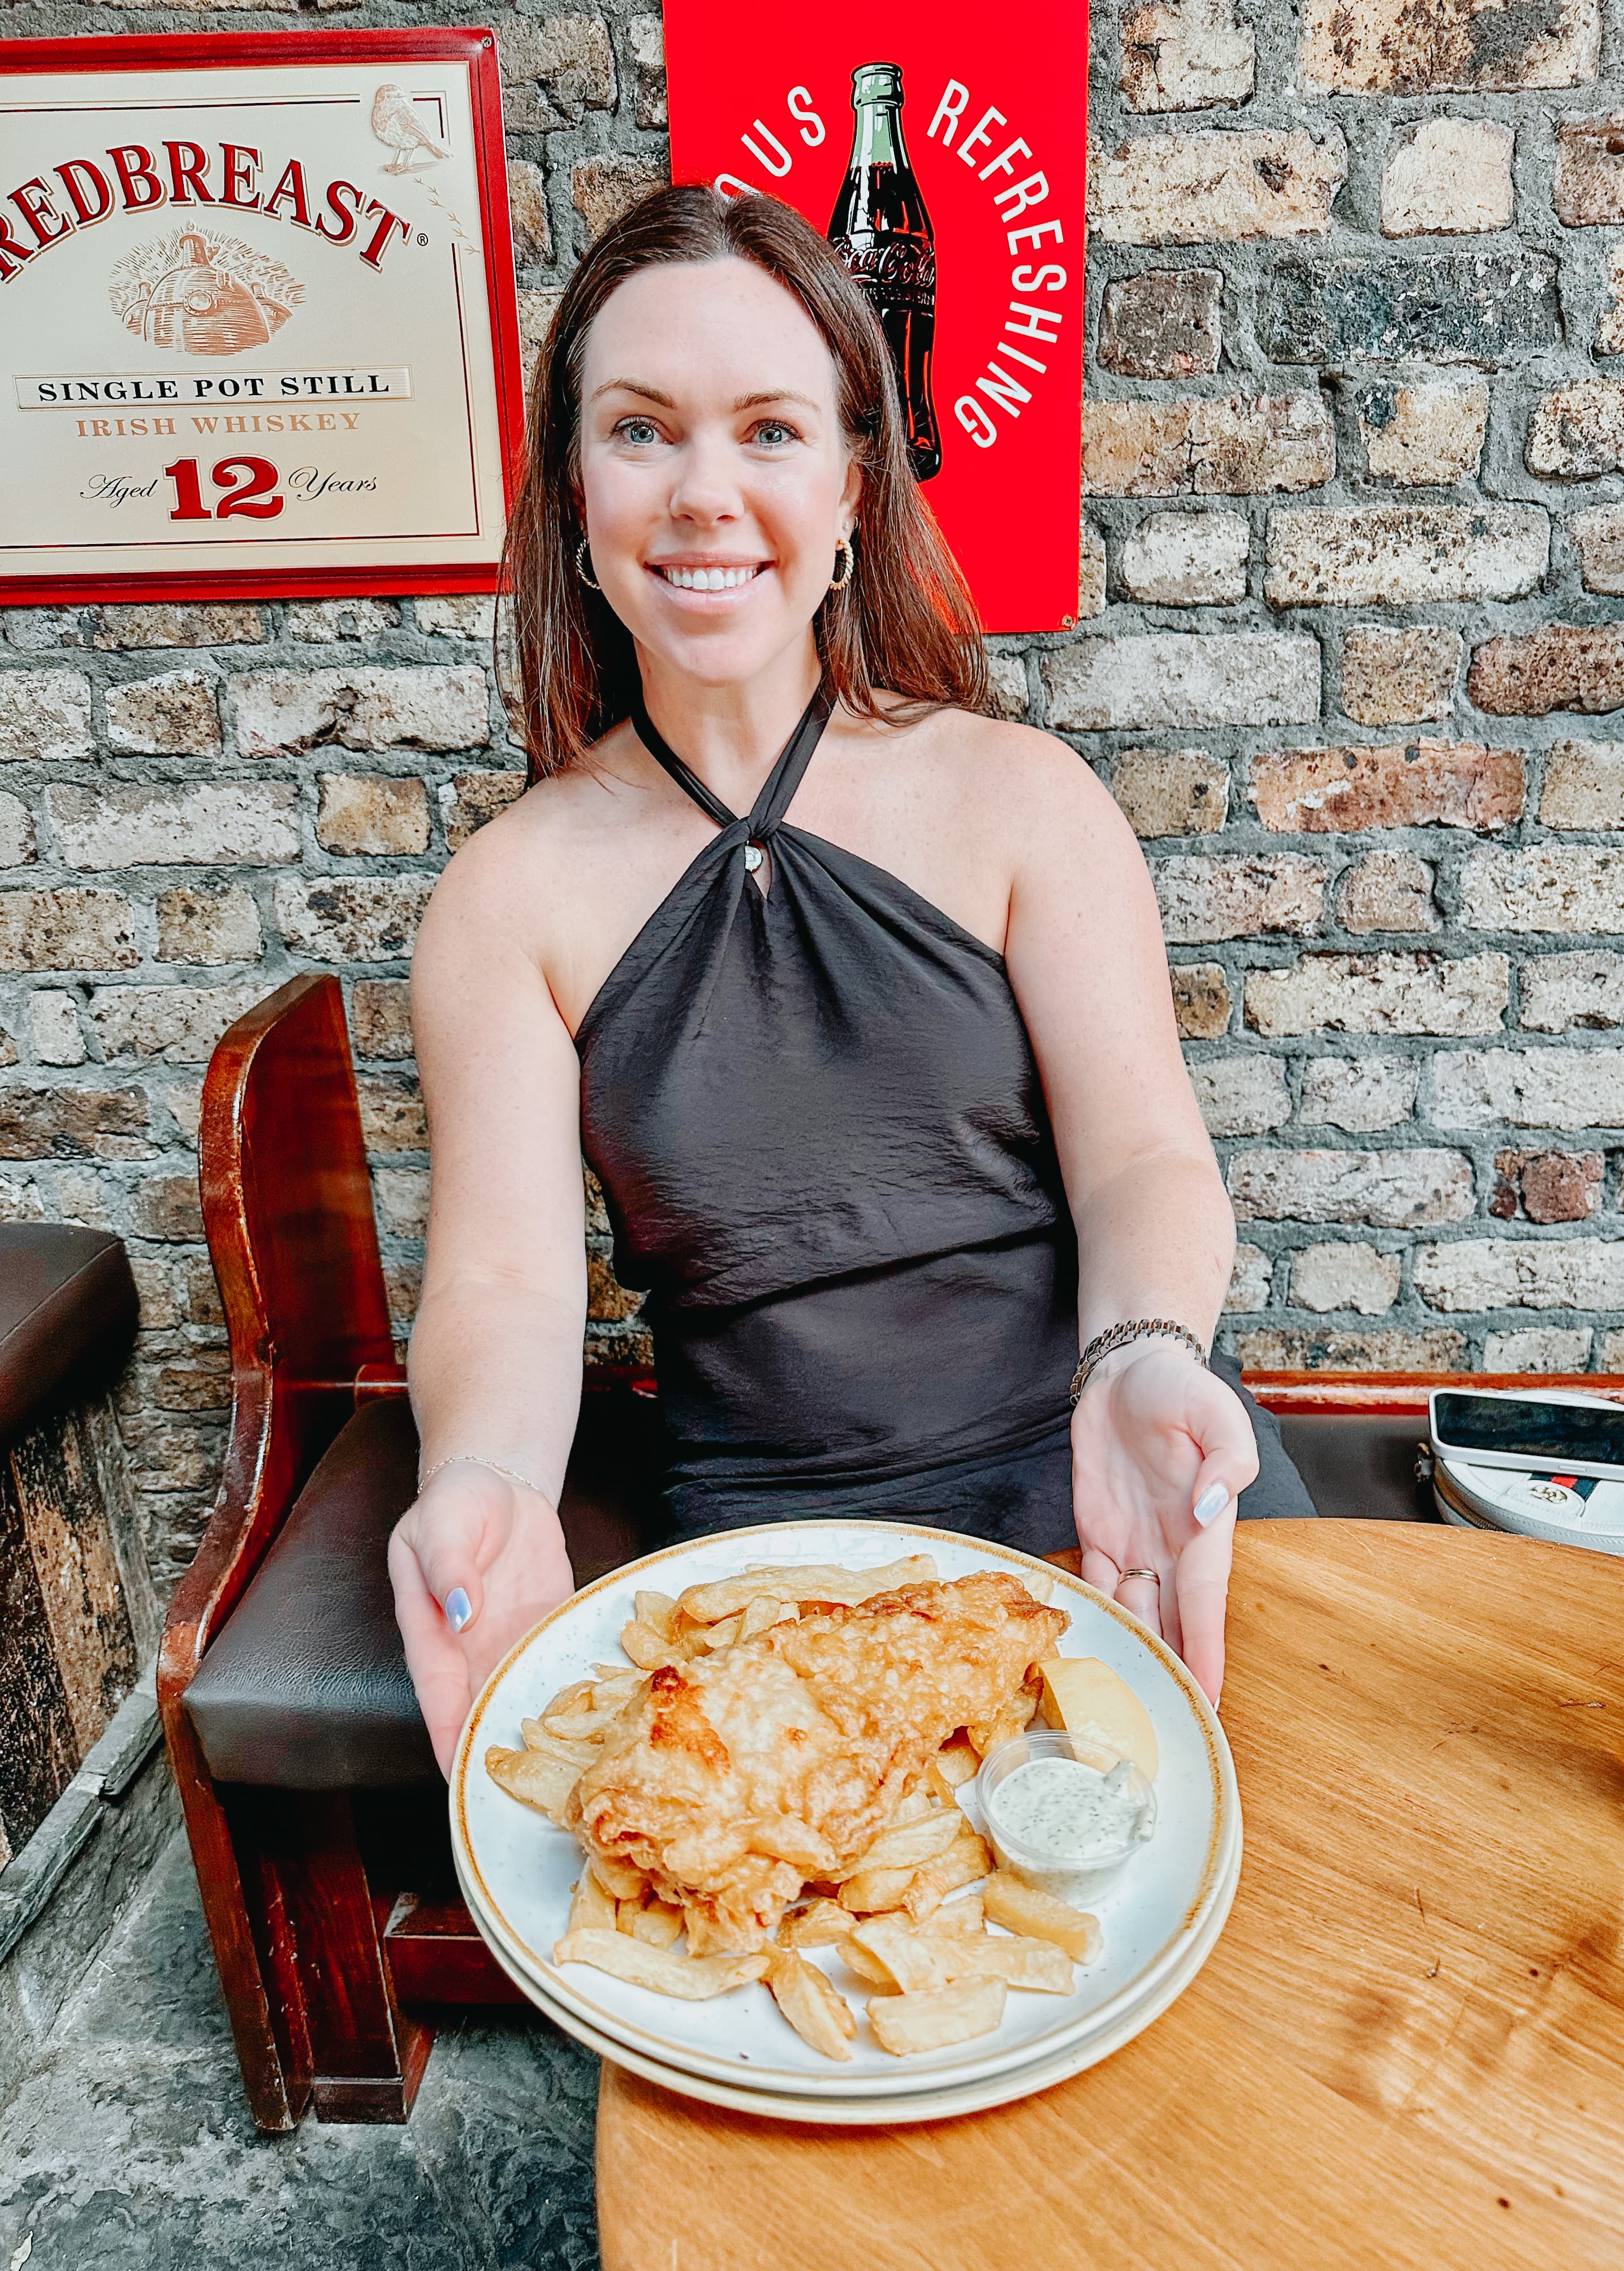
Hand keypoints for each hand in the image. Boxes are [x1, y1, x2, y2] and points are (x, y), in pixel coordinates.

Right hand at [388, 1461, 574, 1776]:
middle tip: (512, 1801)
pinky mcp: (544, 1625)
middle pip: (477, 1707)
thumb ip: (448, 1566)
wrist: (501, 1481)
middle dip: (492, 1751)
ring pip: (518, 1694)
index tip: (457, 1775)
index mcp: (431, 1626)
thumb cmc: (456, 1500)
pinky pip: (554, 1664)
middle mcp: (469, 1645)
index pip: (437, 1691)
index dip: (447, 1734)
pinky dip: (569, 1693)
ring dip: (534, 1732)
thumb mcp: (441, 1522)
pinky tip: (591, 1723)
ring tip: (557, 1777)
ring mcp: (508, 1638)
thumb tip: (460, 1612)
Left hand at [1069, 1342, 1258, 1705]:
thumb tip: (1215, 1506)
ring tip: (1126, 1707)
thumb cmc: (1182, 1391)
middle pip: (1172, 1623)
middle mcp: (1170, 1548)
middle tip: (1169, 1728)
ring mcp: (1132, 1544)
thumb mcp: (1218, 1414)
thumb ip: (1226, 1460)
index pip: (1204, 1603)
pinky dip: (1093, 1618)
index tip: (1209, 1697)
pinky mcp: (1094, 1533)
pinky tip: (1088, 1654)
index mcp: (1204, 1529)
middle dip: (1174, 1673)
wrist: (1130, 1370)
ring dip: (1133, 1656)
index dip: (1205, 1650)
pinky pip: (1093, 1585)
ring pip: (1133, 1613)